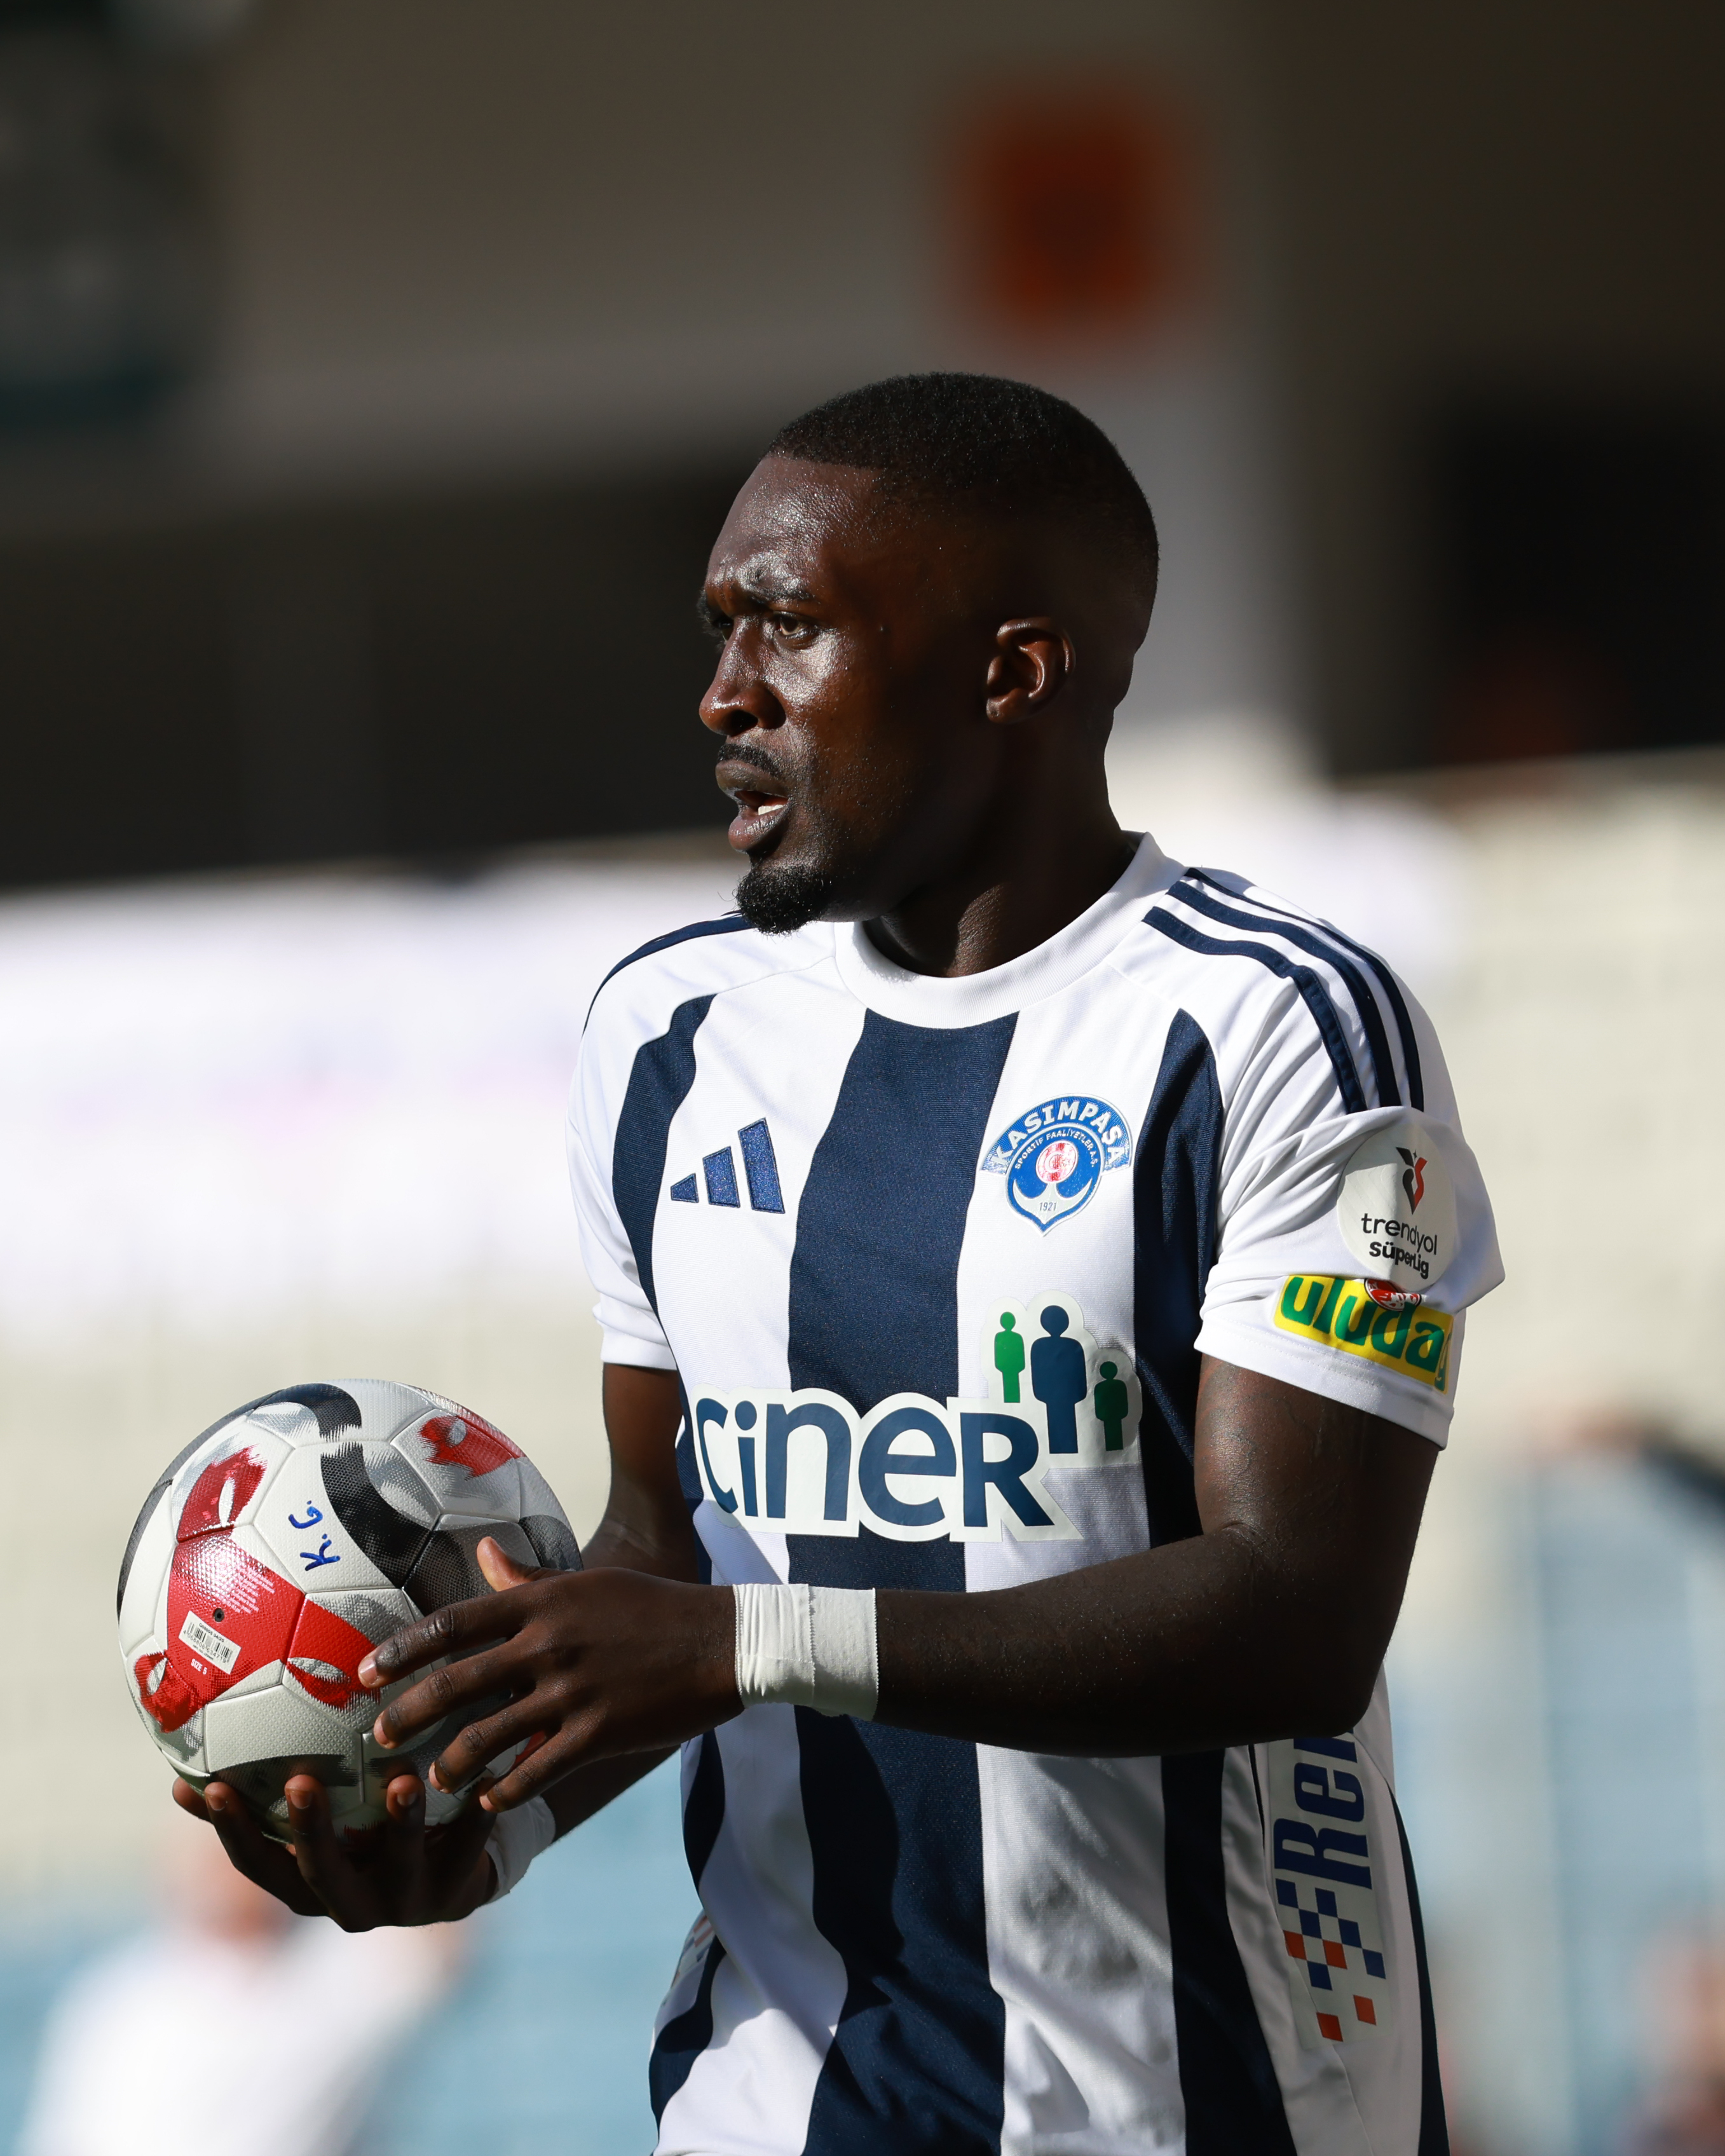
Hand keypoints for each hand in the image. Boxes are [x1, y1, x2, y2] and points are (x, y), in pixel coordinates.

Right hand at [173, 1767, 498, 1928]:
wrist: (450, 1877)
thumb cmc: (366, 1834)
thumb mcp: (318, 1823)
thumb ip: (268, 1792)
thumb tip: (193, 1745)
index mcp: (306, 1887)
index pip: (257, 1864)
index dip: (230, 1830)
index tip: (209, 1785)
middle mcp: (349, 1903)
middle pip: (320, 1873)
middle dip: (309, 1830)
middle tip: (300, 1779)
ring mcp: (404, 1901)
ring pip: (399, 1863)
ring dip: (400, 1822)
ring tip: (405, 1778)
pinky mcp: (456, 1889)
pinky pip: (467, 1848)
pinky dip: (474, 1816)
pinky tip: (482, 1776)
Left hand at [360, 1537, 738, 1814]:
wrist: (722, 1641)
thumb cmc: (653, 1607)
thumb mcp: (588, 1582)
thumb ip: (528, 1579)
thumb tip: (485, 1552)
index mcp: (542, 1603)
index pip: (454, 1623)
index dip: (403, 1650)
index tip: (366, 1672)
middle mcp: (548, 1644)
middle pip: (457, 1682)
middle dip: (408, 1712)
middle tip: (378, 1736)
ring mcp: (572, 1691)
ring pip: (488, 1734)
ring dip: (450, 1762)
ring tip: (432, 1780)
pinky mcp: (599, 1732)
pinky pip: (536, 1769)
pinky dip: (505, 1789)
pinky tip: (489, 1801)